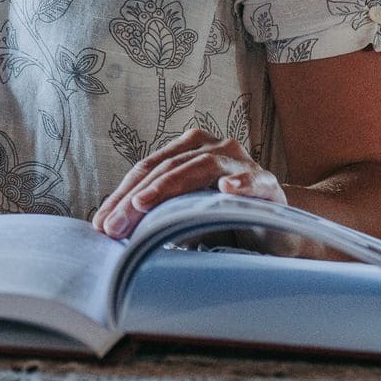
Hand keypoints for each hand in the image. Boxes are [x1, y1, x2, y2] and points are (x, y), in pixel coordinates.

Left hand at [91, 127, 283, 239]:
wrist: (281, 232)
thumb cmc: (227, 221)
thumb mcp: (187, 218)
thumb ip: (158, 216)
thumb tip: (116, 231)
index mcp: (189, 151)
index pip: (148, 168)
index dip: (121, 195)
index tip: (100, 223)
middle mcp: (214, 149)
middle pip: (165, 167)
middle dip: (134, 198)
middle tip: (113, 225)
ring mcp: (242, 164)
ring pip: (198, 167)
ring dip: (167, 188)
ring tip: (143, 205)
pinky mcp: (269, 184)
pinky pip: (254, 181)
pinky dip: (241, 184)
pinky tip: (227, 190)